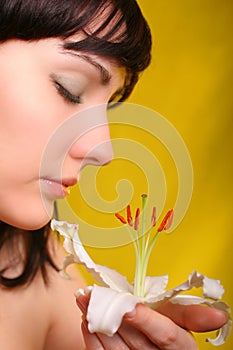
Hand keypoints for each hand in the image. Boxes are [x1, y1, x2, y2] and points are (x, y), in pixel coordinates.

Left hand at [77, 295, 225, 348]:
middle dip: (113, 313)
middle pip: (135, 339)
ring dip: (97, 323)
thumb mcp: (182, 322)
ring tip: (84, 301)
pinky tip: (86, 323)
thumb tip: (221, 317)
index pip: (166, 335)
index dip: (148, 320)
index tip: (129, 305)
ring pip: (116, 349)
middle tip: (93, 292)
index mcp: (180, 347)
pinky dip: (92, 341)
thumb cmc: (168, 333)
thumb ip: (192, 315)